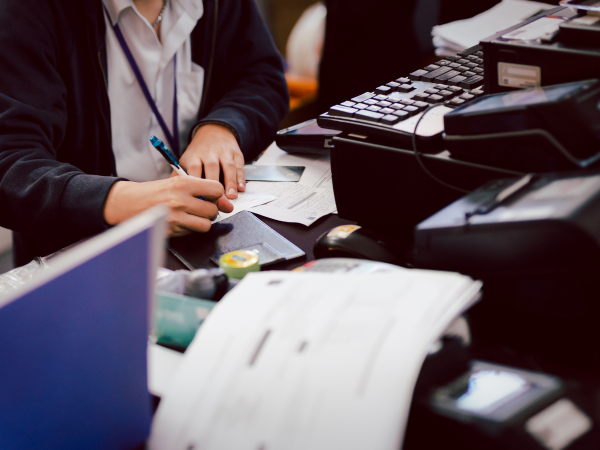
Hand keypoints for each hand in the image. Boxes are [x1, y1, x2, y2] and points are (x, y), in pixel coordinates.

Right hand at [103, 177, 233, 236]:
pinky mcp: (171, 231)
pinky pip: (192, 232)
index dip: (217, 194)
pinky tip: (181, 221)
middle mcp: (180, 200)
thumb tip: (227, 204)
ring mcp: (175, 217)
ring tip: (192, 215)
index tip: (211, 196)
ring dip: (202, 221)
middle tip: (199, 207)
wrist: (130, 203)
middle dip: (209, 210)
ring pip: (206, 224)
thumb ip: (202, 191)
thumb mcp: (178, 183)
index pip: (217, 189)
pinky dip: (190, 228)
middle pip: (212, 209)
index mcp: (183, 183)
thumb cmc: (155, 192)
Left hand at [179, 123, 245, 199]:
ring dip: (230, 183)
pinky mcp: (236, 153)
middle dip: (214, 186)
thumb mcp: (186, 160)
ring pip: (228, 167)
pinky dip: (241, 178)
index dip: (197, 185)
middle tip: (216, 202)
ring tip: (231, 197)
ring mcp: (224, 153)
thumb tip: (171, 194)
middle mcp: (209, 153)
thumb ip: (178, 176)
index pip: (195, 170)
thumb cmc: (199, 152)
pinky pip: (239, 166)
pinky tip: (241, 188)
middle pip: (212, 169)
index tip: (199, 200)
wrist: (214, 131)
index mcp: (194, 156)